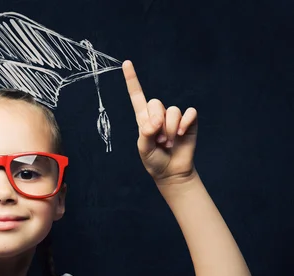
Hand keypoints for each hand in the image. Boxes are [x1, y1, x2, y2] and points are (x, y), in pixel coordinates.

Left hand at [123, 60, 197, 184]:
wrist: (171, 171)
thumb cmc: (154, 160)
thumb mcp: (144, 148)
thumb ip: (146, 133)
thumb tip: (155, 121)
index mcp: (143, 119)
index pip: (137, 95)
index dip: (132, 79)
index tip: (126, 63)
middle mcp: (158, 114)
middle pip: (155, 103)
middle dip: (156, 121)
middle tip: (159, 139)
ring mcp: (174, 117)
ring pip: (172, 110)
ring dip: (170, 129)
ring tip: (168, 142)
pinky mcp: (188, 121)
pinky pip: (189, 113)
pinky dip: (184, 124)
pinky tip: (181, 135)